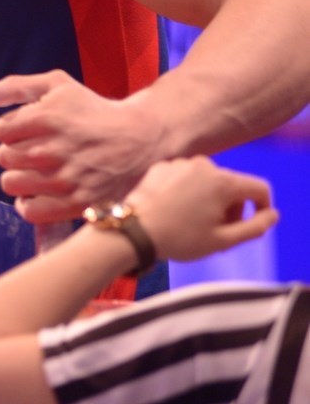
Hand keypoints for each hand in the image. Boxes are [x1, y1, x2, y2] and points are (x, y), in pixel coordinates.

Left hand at [0, 69, 168, 220]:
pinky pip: (30, 211)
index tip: (33, 131)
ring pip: (11, 183)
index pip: (1, 130)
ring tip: (39, 171)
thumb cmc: (92, 110)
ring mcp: (64, 179)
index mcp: (46, 118)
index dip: (14, 130)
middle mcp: (52, 149)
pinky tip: (40, 193)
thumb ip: (14, 87)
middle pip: (3, 157)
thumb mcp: (57, 86)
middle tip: (38, 151)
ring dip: (21, 177)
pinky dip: (29, 205)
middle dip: (17, 153)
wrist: (140, 138)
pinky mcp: (76, 203)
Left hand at [124, 157, 275, 261]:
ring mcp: (180, 164)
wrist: (132, 231)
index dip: (262, 208)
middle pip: (233, 186)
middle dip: (232, 209)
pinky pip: (186, 179)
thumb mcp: (224, 240)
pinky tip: (175, 212)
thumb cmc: (178, 238)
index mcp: (223, 181)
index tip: (250, 226)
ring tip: (195, 224)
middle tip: (218, 233)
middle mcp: (204, 165)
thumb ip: (256, 227)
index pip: (259, 189)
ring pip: (209, 182)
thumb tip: (271, 215)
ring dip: (210, 201)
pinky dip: (188, 193)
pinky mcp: (161, 167)